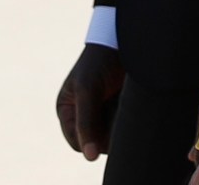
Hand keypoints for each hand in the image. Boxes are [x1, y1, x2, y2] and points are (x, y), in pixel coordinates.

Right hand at [54, 42, 124, 160]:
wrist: (128, 41)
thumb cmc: (101, 61)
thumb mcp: (88, 90)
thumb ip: (87, 123)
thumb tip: (89, 157)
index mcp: (68, 110)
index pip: (78, 144)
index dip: (91, 140)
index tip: (104, 120)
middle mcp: (84, 117)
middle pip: (97, 143)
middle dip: (108, 130)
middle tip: (115, 105)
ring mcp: (104, 115)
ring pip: (113, 138)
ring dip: (120, 125)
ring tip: (123, 100)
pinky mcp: (122, 113)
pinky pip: (126, 130)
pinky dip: (130, 120)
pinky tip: (131, 103)